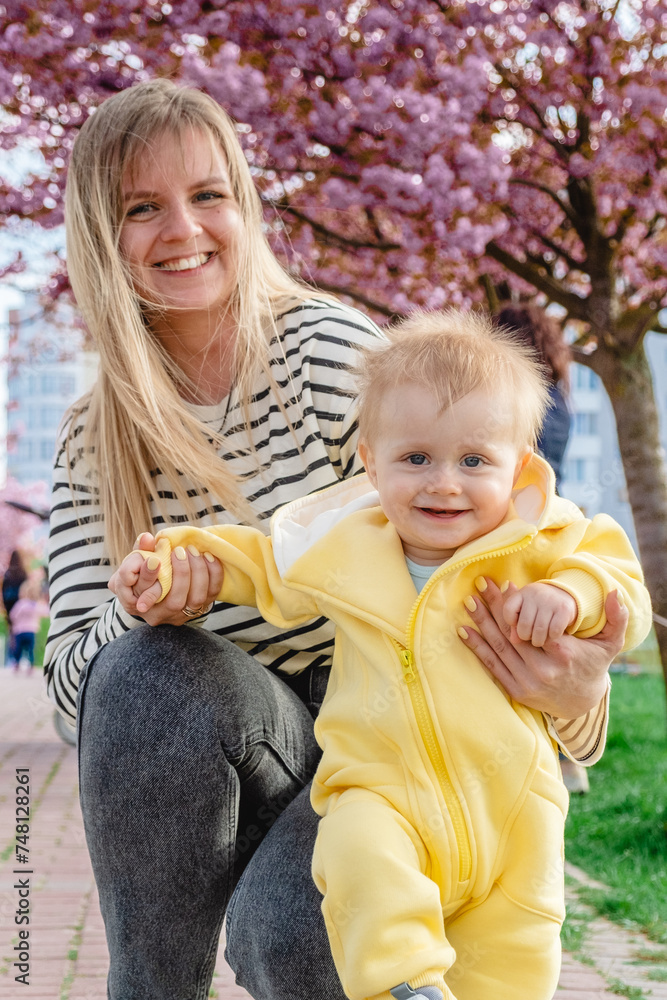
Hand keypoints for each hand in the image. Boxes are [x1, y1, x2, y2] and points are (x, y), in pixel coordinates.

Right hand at [108, 532, 223, 625]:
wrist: (157, 591)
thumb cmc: (142, 572)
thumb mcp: (135, 562)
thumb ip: (141, 549)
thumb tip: (147, 537)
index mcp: (136, 604)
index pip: (143, 593)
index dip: (149, 576)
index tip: (154, 559)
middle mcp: (158, 615)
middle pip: (175, 601)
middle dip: (181, 573)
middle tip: (179, 551)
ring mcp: (180, 615)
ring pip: (195, 599)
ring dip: (198, 572)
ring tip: (192, 551)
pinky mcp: (198, 609)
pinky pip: (212, 595)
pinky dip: (213, 574)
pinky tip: (207, 557)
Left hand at [459, 579, 627, 717]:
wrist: (581, 703)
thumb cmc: (592, 665)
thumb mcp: (609, 644)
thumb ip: (616, 619)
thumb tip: (615, 593)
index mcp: (563, 654)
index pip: (535, 624)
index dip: (518, 605)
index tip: (506, 584)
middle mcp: (543, 670)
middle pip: (513, 632)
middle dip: (494, 607)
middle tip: (479, 585)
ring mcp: (527, 681)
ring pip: (500, 647)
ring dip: (481, 623)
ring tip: (468, 602)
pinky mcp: (516, 690)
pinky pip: (493, 666)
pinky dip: (478, 648)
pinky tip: (464, 631)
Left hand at [503, 582, 577, 646]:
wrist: (565, 594)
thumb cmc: (538, 607)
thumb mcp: (524, 610)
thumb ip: (515, 624)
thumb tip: (514, 640)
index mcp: (522, 593)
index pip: (508, 610)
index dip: (510, 622)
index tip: (517, 624)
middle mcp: (535, 594)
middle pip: (524, 624)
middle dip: (525, 636)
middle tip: (529, 637)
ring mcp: (550, 601)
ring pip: (539, 630)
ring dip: (538, 640)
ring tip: (539, 640)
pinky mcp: (564, 609)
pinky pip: (554, 631)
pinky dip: (552, 637)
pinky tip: (551, 635)